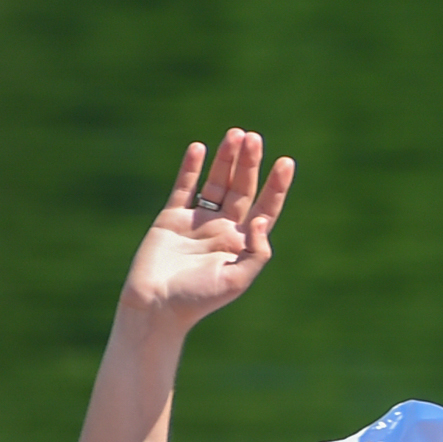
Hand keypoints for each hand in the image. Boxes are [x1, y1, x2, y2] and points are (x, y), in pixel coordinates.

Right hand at [120, 132, 294, 329]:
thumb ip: (257, 252)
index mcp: (243, 242)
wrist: (156, 307)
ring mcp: (197, 221)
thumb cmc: (198, 299)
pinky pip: (184, 188)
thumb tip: (262, 220)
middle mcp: (223, 228)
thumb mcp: (237, 280)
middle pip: (242, 188)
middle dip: (249, 163)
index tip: (286, 162)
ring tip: (236, 135)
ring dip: (226, 160)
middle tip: (255, 138)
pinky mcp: (171, 218)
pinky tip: (200, 148)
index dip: (277, 186)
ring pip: (216, 183)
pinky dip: (191, 168)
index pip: (266, 207)